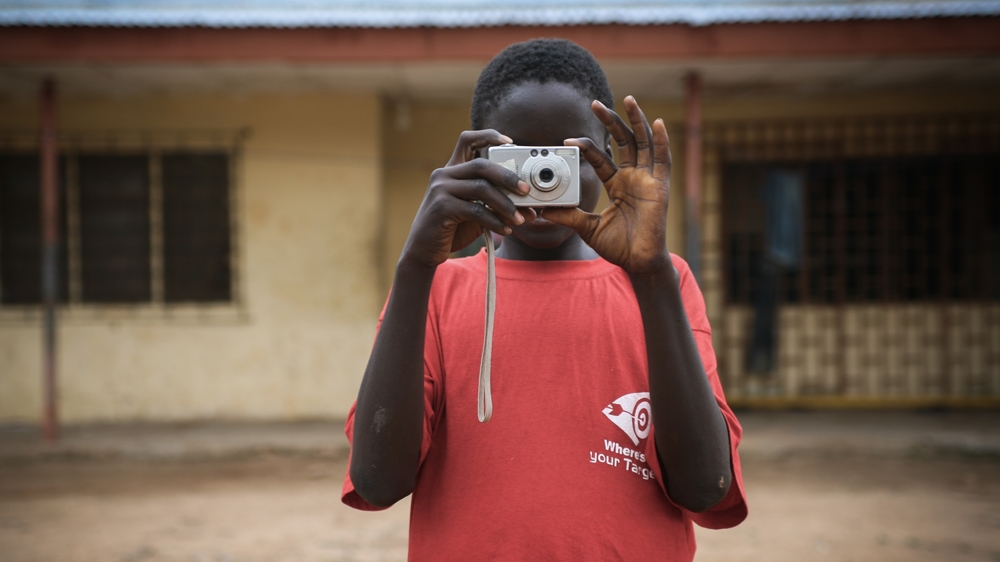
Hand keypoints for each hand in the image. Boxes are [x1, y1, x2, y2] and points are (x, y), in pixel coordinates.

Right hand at [400, 130, 534, 268]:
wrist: (424, 251)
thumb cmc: (452, 229)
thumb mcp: (477, 214)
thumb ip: (499, 207)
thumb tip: (532, 210)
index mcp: (452, 170)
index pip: (468, 140)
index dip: (489, 136)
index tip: (510, 142)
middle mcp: (444, 175)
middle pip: (481, 165)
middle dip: (508, 177)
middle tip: (526, 191)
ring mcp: (441, 190)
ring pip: (481, 188)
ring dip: (506, 204)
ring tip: (520, 219)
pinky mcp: (442, 208)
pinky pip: (476, 210)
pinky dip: (495, 221)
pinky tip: (505, 230)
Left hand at [543, 96, 671, 274]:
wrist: (637, 262)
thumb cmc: (618, 247)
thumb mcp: (587, 227)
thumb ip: (569, 216)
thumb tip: (543, 209)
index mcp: (618, 184)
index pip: (602, 158)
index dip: (587, 147)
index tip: (567, 140)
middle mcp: (633, 177)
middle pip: (623, 141)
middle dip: (610, 121)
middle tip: (595, 103)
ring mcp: (648, 180)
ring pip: (643, 143)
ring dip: (636, 120)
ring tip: (627, 100)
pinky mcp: (661, 186)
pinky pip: (663, 159)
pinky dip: (661, 140)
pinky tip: (656, 122)